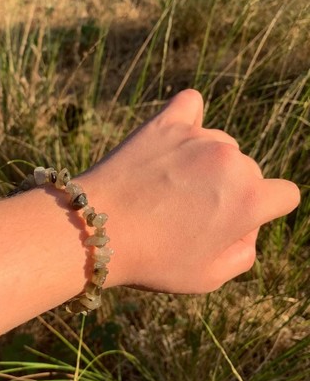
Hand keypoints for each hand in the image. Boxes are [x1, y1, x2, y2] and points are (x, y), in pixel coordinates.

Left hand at [82, 90, 299, 293]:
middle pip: (249, 172)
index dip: (264, 212)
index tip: (236, 223)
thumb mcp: (208, 277)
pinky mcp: (166, 122)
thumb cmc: (152, 259)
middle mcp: (231, 161)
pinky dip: (189, 117)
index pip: (285, 195)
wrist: (95, 229)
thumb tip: (246, 230)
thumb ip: (243, 254)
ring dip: (207, 162)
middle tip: (190, 215)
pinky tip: (179, 133)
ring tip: (170, 187)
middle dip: (230, 192)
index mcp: (250, 199)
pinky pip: (190, 103)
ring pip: (221, 145)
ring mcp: (199, 137)